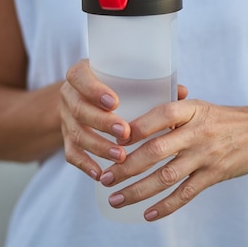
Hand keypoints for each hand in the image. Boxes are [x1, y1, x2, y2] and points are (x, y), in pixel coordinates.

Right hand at [59, 59, 187, 179]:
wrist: (85, 99)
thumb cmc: (116, 86)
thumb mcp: (128, 78)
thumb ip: (152, 84)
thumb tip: (182, 92)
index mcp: (82, 73)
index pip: (80, 77)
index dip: (94, 90)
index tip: (115, 102)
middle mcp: (69, 95)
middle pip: (79, 109)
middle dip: (102, 122)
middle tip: (125, 133)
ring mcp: (66, 118)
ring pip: (77, 134)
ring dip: (98, 146)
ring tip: (120, 156)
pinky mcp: (67, 139)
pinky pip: (71, 153)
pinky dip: (85, 164)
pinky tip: (99, 173)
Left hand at [99, 98, 247, 220]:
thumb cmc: (227, 119)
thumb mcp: (202, 106)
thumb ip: (174, 111)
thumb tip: (137, 118)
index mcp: (193, 110)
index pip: (160, 115)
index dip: (136, 128)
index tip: (114, 140)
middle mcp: (198, 132)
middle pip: (156, 150)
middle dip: (126, 166)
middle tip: (104, 177)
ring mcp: (206, 155)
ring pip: (166, 176)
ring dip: (137, 190)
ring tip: (116, 199)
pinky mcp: (215, 175)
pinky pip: (186, 193)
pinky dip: (166, 206)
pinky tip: (148, 214)